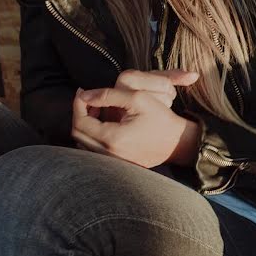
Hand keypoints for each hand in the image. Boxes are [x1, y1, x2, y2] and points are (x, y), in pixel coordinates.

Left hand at [72, 69, 199, 167]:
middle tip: (88, 98)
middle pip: (77, 134)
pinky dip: (93, 134)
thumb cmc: (161, 119)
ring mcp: (112, 162)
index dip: (78, 104)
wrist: (178, 142)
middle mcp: (108, 154)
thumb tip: (84, 95)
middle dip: (80, 113)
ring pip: (83, 143)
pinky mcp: (116, 164)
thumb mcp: (137, 98)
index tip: (83, 91)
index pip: (80, 121)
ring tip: (97, 108)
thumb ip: (108, 94)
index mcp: (112, 138)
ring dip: (85, 124)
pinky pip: (93, 149)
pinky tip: (104, 121)